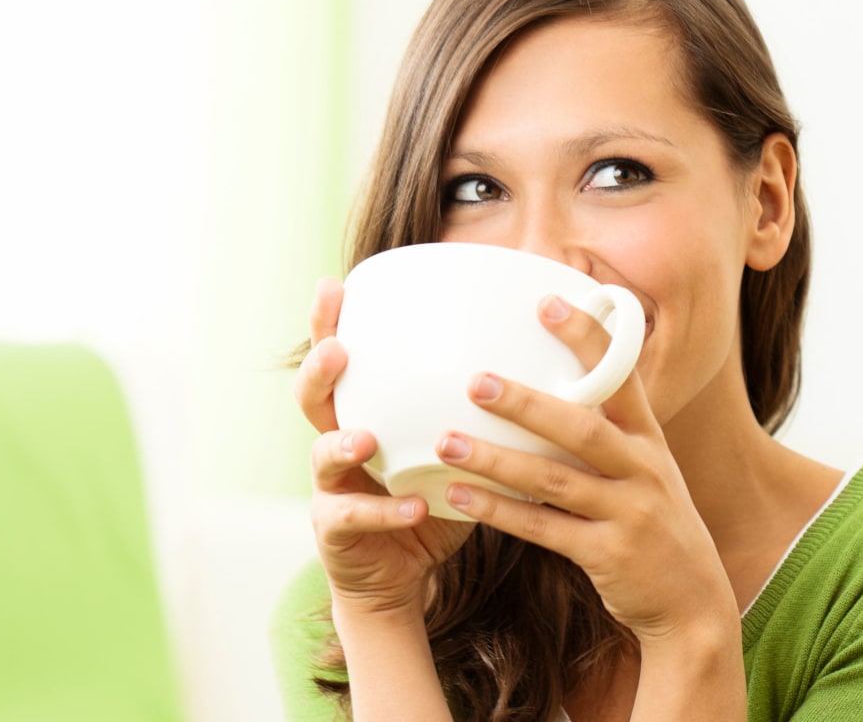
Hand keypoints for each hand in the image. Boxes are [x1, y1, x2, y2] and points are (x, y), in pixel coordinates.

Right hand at [296, 276, 474, 615]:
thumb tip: (548, 367)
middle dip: (319, 370)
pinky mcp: (337, 533)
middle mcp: (339, 445)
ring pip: (323, 456)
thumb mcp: (457, 451)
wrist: (403, 578)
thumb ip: (482, 414)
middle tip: (337, 350)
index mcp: (365, 415)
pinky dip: (385, 512)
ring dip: (343, 444)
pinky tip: (412, 507)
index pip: (342, 361)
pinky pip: (355, 518)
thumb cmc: (433, 502)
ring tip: (366, 439)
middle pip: (314, 398)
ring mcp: (332, 489)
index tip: (335, 284)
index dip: (331, 324)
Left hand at [433, 293, 737, 642]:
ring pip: (554, 480)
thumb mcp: (645, 471)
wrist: (692, 600)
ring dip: (497, 460)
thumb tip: (544, 392)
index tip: (548, 302)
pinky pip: (544, 529)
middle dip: (528, 403)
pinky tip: (460, 496)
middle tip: (475, 380)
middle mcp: (643, 469)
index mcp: (649, 440)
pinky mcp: (608, 555)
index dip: (587, 339)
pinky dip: (500, 512)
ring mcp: (628, 513)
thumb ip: (605, 435)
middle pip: (582, 428)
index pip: (621, 378)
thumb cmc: (652, 525)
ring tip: (447, 442)